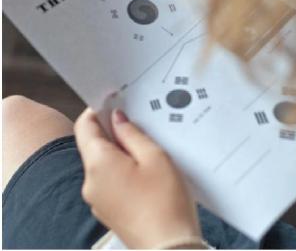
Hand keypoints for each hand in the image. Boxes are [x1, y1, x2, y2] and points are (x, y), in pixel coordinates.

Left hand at [74, 108, 200, 248]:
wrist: (168, 247)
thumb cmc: (165, 202)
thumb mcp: (155, 157)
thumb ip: (133, 134)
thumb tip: (118, 118)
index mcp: (98, 163)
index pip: (85, 126)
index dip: (98, 110)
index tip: (115, 101)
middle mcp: (90, 181)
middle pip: (94, 146)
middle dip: (114, 133)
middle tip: (142, 126)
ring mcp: (96, 199)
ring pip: (103, 165)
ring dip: (121, 154)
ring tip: (151, 155)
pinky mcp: (108, 211)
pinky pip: (110, 183)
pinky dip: (124, 173)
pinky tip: (148, 177)